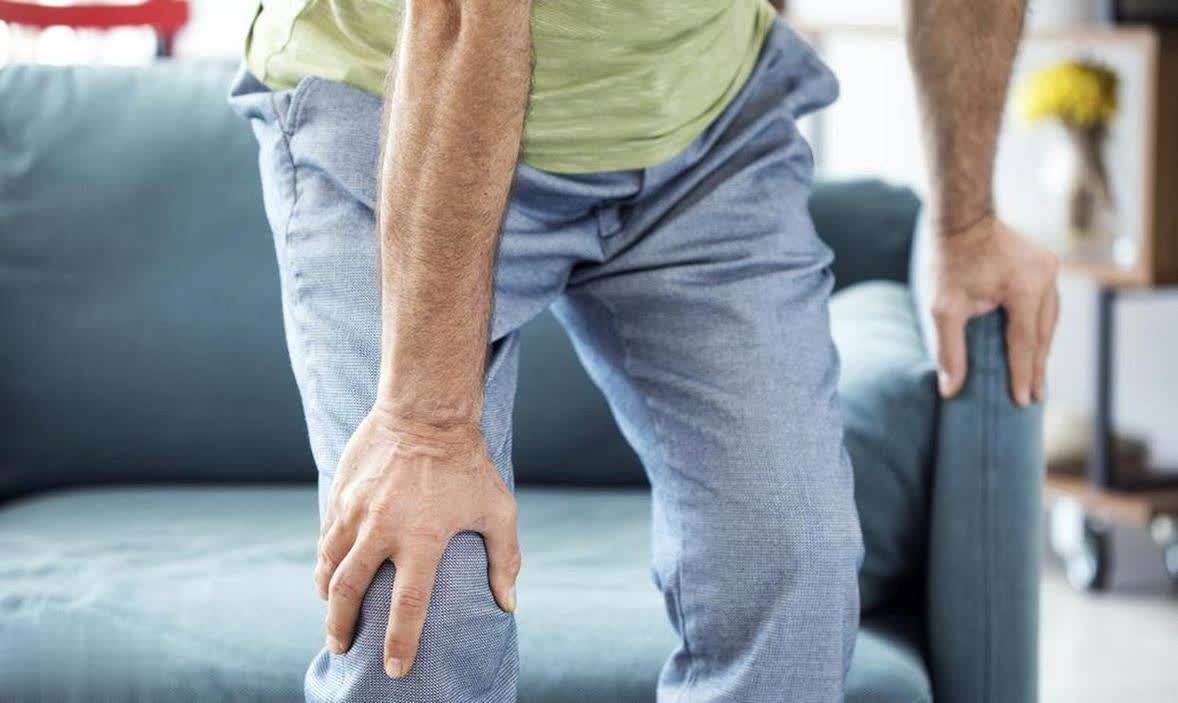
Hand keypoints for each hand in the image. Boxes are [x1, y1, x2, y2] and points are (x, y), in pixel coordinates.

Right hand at [314, 407, 519, 678]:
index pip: (408, 606)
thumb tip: (510, 604)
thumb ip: (505, 560)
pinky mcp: (341, 493)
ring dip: (327, 596)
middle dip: (341, 627)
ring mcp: (356, 511)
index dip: (400, 642)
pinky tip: (329, 572)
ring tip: (331, 615)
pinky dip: (325, 561)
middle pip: (350, 592)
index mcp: (422, 539)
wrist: (427, 410)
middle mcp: (382, 529)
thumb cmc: (468, 463)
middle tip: (341, 647)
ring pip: (329, 565)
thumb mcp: (498, 509)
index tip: (396, 668)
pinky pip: (326, 537)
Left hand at [927, 214, 1059, 405]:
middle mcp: (1045, 278)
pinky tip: (1035, 342)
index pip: (1025, 344)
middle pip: (1043, 334)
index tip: (1024, 402)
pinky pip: (1047, 304)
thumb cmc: (949, 262)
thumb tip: (951, 389)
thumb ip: (949, 349)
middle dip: (1037, 367)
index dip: (1023, 375)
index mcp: (1026, 290)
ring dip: (1042, 347)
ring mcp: (1049, 268)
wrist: (961, 218)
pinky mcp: (1045, 263)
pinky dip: (1040, 326)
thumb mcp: (943, 308)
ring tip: (1037, 376)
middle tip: (1036, 397)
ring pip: (1049, 319)